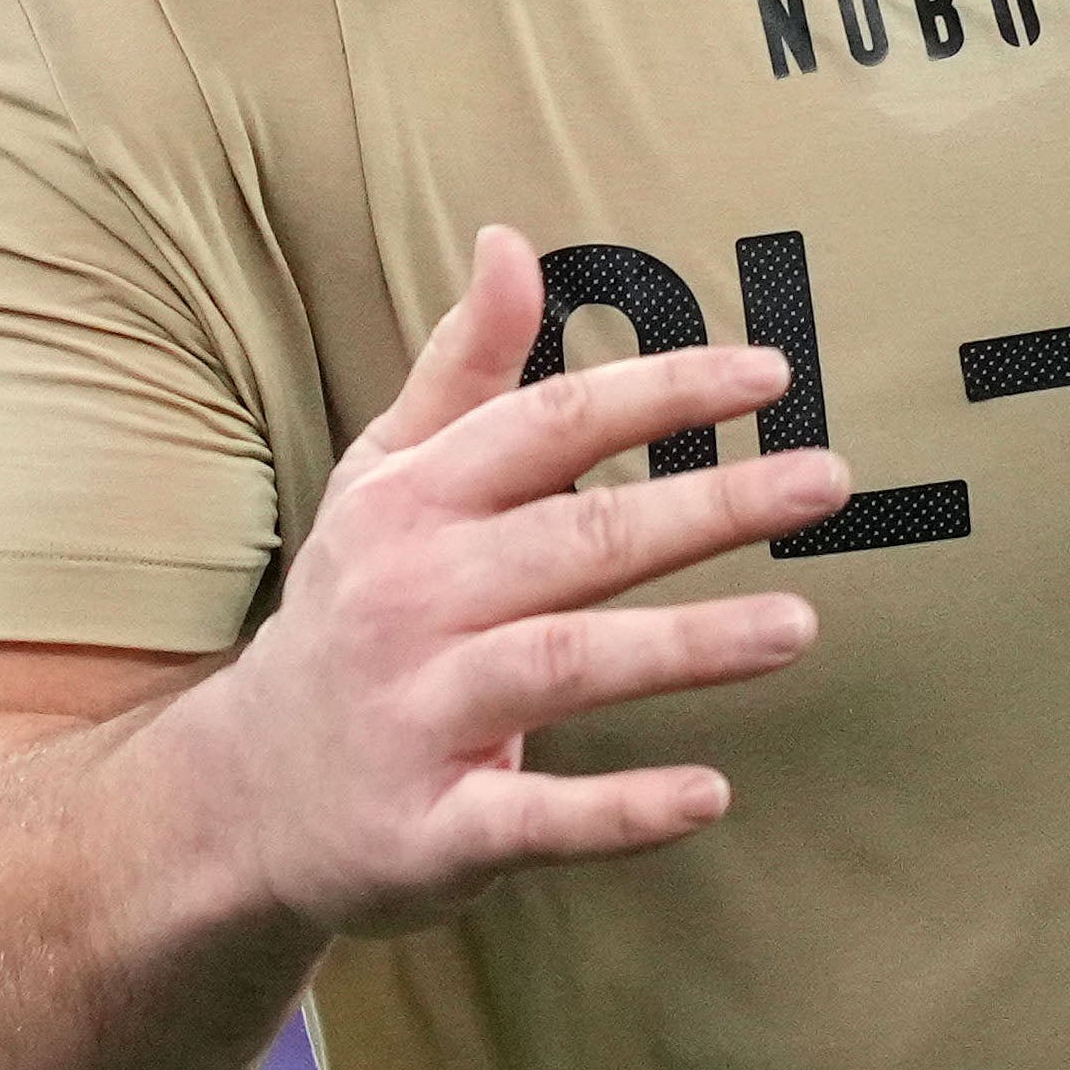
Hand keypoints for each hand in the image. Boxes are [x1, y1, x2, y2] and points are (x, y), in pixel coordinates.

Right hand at [149, 223, 846, 939]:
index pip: (550, 426)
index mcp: (411, 505)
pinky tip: (710, 793)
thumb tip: (510, 241)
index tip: (772, 374)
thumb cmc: (354, 611)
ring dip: (685, 646)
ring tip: (799, 627)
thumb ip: (460, 371)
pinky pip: (533, 817)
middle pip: (576, 539)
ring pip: (564, 666)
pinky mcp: (430, 828)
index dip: (660, 392)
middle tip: (827, 482)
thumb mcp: (383, 481)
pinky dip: (620, 811)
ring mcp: (418, 716)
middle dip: (706, 507)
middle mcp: (411, 599)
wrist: (241, 795)